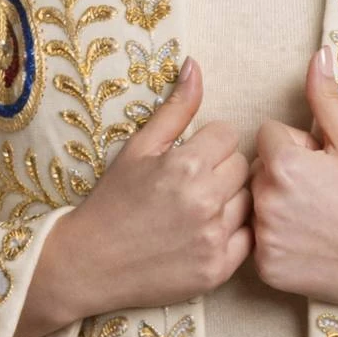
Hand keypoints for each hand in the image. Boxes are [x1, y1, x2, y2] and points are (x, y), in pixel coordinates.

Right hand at [12, 57, 252, 336]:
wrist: (89, 263)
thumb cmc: (113, 200)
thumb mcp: (139, 147)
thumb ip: (175, 108)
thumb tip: (195, 65)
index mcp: (186, 165)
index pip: (228, 135)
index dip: (208, 143)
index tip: (189, 156)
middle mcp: (205, 201)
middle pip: (240, 166)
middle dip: (219, 169)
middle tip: (191, 183)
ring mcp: (213, 239)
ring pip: (248, 201)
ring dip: (229, 201)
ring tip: (197, 208)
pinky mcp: (218, 270)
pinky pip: (248, 238)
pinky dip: (232, 234)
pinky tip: (205, 232)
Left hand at [250, 46, 337, 336]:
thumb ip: (325, 97)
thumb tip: (319, 53)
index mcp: (283, 162)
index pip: (268, 135)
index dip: (297, 145)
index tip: (321, 164)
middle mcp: (265, 199)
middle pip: (259, 168)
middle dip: (283, 173)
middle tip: (322, 192)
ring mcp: (263, 237)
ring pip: (257, 203)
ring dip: (277, 205)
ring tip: (316, 217)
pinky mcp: (265, 269)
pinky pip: (259, 240)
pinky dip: (278, 240)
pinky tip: (308, 243)